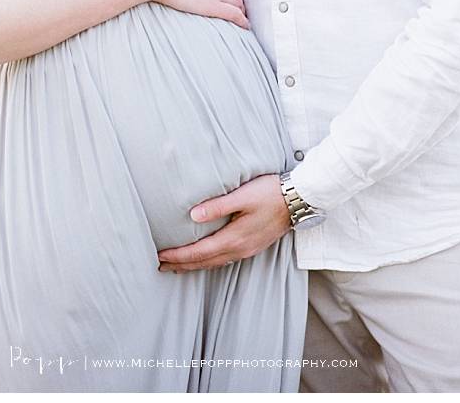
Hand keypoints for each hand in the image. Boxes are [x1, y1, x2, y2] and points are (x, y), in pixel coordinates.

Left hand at [157, 174, 290, 271]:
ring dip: (194, 266)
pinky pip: (225, 260)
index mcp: (234, 238)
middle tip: (159, 266)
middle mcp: (240, 249)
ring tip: (176, 266)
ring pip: (214, 263)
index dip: (177, 255)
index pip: (199, 252)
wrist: (300, 199)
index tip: (159, 255)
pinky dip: (209, 262)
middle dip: (181, 265)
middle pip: (204, 262)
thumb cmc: (271, 193)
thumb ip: (218, 206)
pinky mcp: (253, 246)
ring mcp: (247, 249)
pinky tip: (205, 259)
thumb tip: (192, 215)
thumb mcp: (243, 196)